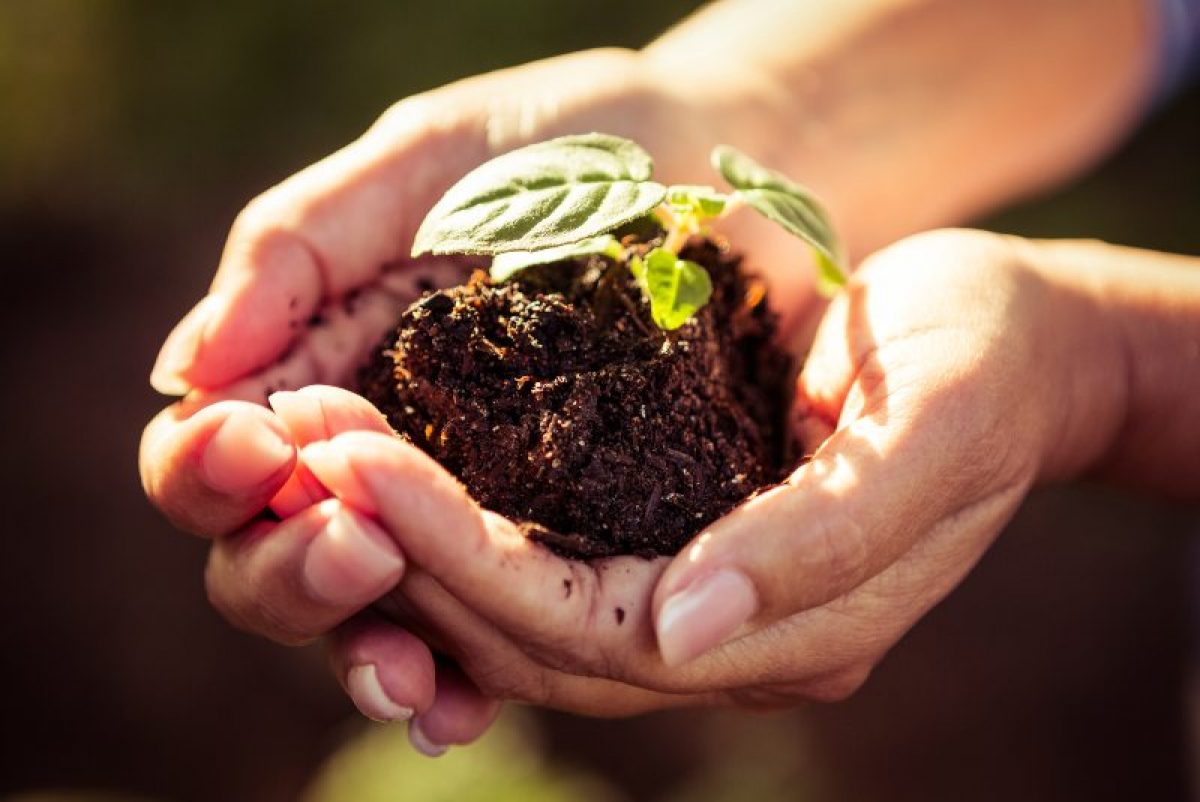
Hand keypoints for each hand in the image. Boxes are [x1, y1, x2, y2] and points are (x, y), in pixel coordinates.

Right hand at [140, 47, 836, 751]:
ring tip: (402, 663)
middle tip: (351, 536)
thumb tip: (188, 369)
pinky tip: (464, 705)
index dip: (211, 469)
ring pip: (376, 619)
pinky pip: (494, 635)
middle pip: (274, 559)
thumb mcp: (428, 163)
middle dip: (289, 567)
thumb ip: (301, 248)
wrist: (733, 163)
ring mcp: (467, 514)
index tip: (261, 442)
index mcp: (323, 369)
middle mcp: (382, 458)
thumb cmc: (574, 150)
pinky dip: (466, 681)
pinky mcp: (563, 547)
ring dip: (370, 651)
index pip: (216, 453)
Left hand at [281, 228, 1121, 715]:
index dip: (459, 556)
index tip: (354, 464)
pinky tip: (385, 454)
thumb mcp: (929, 437)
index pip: (587, 627)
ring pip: (514, 603)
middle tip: (295, 446)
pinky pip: (538, 552)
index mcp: (787, 631)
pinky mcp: (669, 536)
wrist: (1009, 345)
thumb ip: (822, 543)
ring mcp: (692, 593)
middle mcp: (723, 633)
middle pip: (526, 628)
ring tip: (310, 447)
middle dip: (400, 541)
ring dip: (404, 531)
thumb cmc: (979, 372)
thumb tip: (682, 630)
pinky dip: (453, 513)